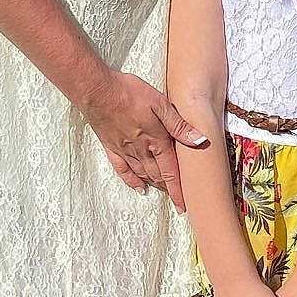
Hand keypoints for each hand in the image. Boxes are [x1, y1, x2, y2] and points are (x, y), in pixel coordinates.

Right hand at [81, 70, 207, 210]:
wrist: (97, 91)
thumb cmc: (128, 93)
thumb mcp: (160, 103)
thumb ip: (178, 124)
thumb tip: (199, 140)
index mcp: (156, 140)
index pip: (171, 171)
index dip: (178, 190)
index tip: (184, 205)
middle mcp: (141, 150)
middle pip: (158, 176)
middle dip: (169, 188)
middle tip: (177, 198)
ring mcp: (125, 150)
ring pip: (143, 174)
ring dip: (154, 184)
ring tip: (164, 191)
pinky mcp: (111, 147)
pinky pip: (123, 170)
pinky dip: (132, 181)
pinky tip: (138, 187)